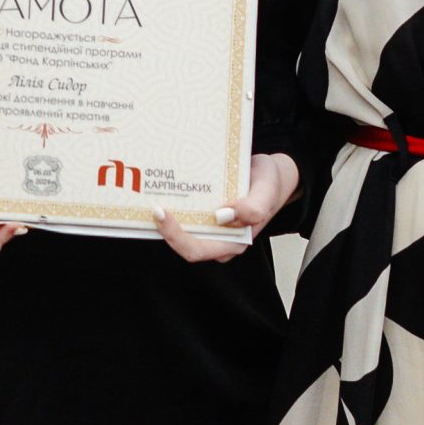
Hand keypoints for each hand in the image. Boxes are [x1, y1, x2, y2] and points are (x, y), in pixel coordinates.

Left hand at [155, 152, 297, 261]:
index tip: (162, 213)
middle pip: (183, 243)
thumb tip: (223, 216)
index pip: (196, 250)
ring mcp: (211, 227)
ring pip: (181, 229)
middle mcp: (219, 238)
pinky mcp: (205, 214)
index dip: (175, 237)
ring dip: (165, 218)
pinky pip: (185, 215)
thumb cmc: (269, 185)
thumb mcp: (266, 191)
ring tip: (150, 195)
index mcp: (233, 242)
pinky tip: (163, 189)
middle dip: (164, 228)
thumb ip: (253, 207)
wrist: (272, 174)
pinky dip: (173, 205)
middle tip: (152, 204)